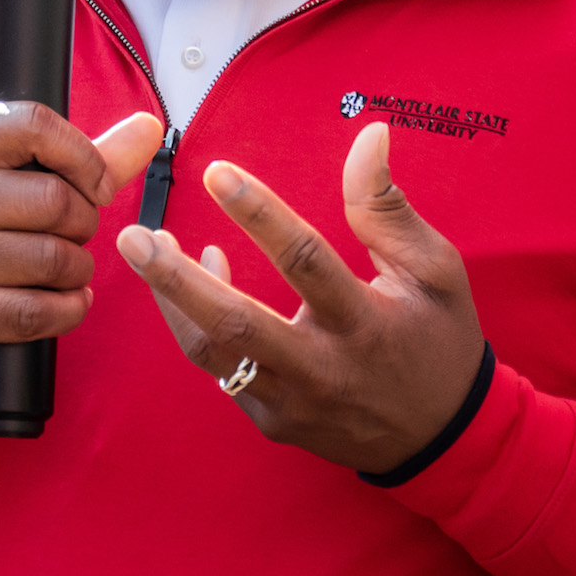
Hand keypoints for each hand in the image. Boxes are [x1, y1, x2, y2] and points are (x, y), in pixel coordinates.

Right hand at [0, 107, 166, 391]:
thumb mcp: (10, 176)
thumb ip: (82, 154)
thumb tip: (150, 126)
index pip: (32, 125)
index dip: (84, 157)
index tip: (97, 185)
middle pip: (52, 199)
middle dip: (85, 222)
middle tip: (77, 233)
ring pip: (50, 259)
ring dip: (79, 270)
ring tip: (70, 268)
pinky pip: (33, 312)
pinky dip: (68, 310)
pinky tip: (67, 302)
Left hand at [115, 122, 485, 473]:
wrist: (443, 440)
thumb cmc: (438, 341)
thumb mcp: (434, 270)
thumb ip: (387, 207)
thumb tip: (370, 135)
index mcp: (365, 324)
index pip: (305, 262)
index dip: (259, 213)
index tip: (217, 173)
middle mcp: (322, 369)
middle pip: (235, 325)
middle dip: (175, 280)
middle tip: (132, 237)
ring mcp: (291, 402)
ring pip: (212, 352)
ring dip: (172, 299)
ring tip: (146, 247)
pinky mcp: (272, 420)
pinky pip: (221, 370)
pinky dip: (198, 324)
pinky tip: (195, 278)